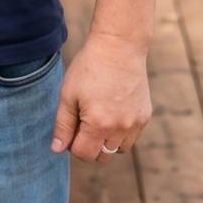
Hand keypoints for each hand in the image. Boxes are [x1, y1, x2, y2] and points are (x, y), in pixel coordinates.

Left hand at [52, 35, 150, 161]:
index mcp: (98, 124)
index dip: (73, 144)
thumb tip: (57, 149)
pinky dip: (121, 131)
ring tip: (100, 115)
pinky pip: (131, 136)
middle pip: (102, 156)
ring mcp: (135, 123)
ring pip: (118, 149)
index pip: (84, 154)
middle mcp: (120, 128)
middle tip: (84, 121)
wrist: (119, 46)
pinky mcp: (145, 116)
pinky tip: (114, 109)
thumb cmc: (89, 68)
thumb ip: (63, 125)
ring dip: (107, 141)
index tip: (72, 127)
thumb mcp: (68, 94)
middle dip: (90, 145)